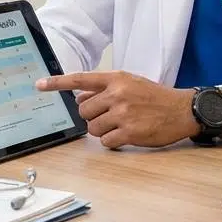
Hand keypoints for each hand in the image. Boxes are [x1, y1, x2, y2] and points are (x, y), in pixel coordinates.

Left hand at [35, 71, 197, 148]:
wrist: (181, 110)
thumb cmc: (155, 97)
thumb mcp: (130, 83)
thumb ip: (105, 88)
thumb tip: (80, 97)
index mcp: (116, 79)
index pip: (80, 79)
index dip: (57, 83)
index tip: (39, 84)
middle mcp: (117, 94)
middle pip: (84, 110)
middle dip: (92, 116)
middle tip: (110, 116)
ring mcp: (123, 113)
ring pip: (92, 128)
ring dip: (102, 130)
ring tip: (121, 125)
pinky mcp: (129, 132)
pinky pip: (105, 142)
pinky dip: (112, 141)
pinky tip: (126, 135)